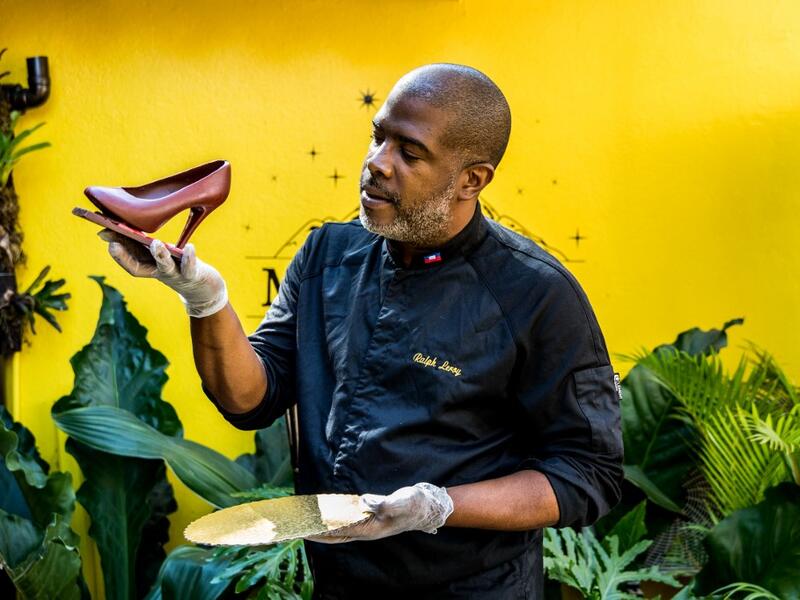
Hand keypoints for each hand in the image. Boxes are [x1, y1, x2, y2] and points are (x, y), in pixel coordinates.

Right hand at [98, 230, 227, 317]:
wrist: (204, 289)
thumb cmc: (177, 265)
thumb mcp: (158, 254)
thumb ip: (141, 243)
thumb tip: (116, 227)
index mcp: (149, 266)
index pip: (128, 260)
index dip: (116, 250)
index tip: (103, 234)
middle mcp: (159, 272)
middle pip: (140, 266)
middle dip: (125, 255)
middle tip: (113, 242)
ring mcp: (176, 275)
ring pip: (165, 267)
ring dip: (159, 256)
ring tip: (155, 242)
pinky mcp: (194, 276)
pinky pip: (190, 268)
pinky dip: (189, 259)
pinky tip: (190, 247)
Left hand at [307, 482, 453, 543]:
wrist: (428, 506)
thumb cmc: (414, 505)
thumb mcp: (400, 502)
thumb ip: (382, 503)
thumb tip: (364, 502)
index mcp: (369, 529)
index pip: (338, 532)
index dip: (319, 531)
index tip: (302, 529)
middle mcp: (365, 530)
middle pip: (334, 535)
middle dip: (315, 532)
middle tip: (295, 528)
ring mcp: (368, 525)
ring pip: (339, 529)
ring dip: (322, 527)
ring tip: (305, 522)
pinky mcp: (370, 517)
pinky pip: (346, 521)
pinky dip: (334, 520)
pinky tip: (326, 515)